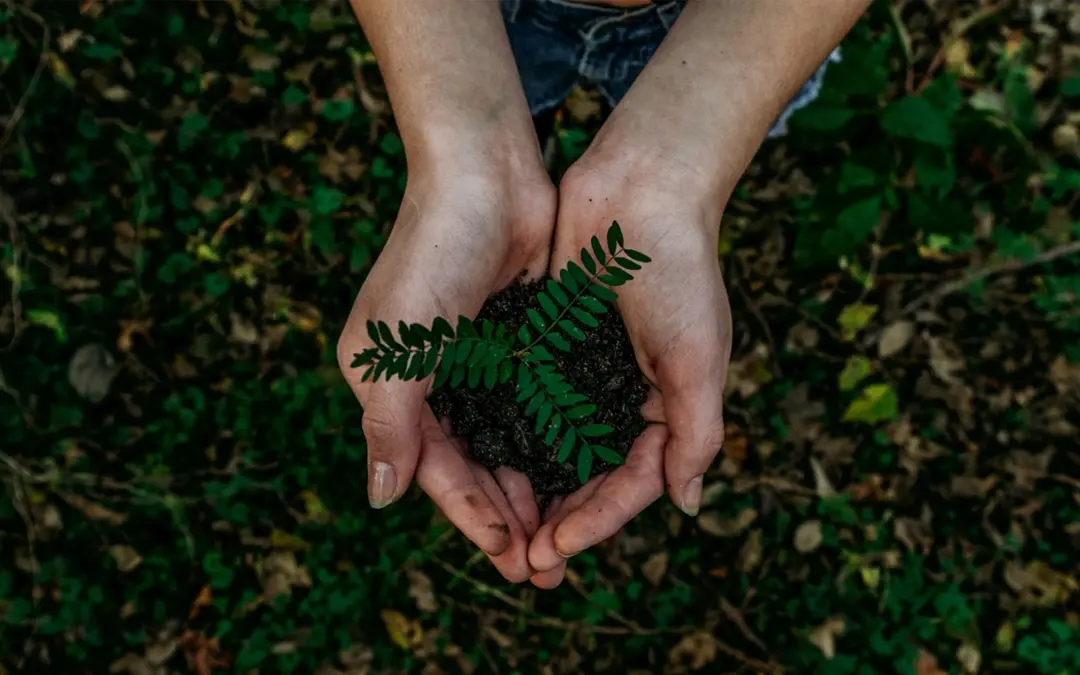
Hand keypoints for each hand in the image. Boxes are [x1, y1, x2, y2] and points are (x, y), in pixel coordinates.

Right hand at [337, 159, 554, 582]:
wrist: (485, 173)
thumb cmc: (432, 253)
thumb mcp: (398, 345)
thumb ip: (390, 423)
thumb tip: (381, 499)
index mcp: (390, 384)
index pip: (433, 468)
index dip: (470, 515)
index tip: (509, 556)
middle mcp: (431, 379)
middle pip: (472, 465)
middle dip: (506, 517)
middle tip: (544, 568)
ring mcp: (476, 361)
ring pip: (506, 444)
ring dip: (532, 489)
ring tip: (564, 536)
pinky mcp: (517, 341)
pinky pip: (534, 407)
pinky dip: (551, 442)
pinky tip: (578, 474)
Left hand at [526, 149, 732, 587]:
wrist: (640, 188)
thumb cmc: (679, 270)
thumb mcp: (698, 356)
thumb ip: (696, 432)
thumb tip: (686, 505)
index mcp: (666, 407)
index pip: (631, 483)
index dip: (597, 521)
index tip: (556, 548)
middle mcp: (623, 397)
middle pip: (588, 476)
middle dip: (559, 520)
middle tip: (523, 562)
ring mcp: (584, 373)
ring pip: (552, 448)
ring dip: (530, 489)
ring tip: (499, 530)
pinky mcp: (549, 344)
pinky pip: (527, 402)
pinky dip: (509, 434)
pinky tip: (481, 462)